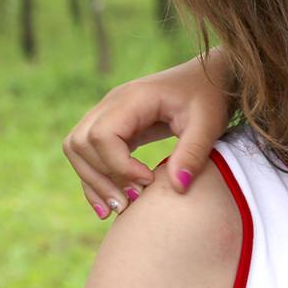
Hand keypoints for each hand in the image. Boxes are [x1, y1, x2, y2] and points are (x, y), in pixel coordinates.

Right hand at [63, 53, 230, 216]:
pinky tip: (112, 203)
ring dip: (93, 181)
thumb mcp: (209, 124)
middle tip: (130, 204)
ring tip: (121, 208)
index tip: (149, 181)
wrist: (210, 79)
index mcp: (133, 98)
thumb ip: (193, 153)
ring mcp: (108, 115)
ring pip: (77, 150)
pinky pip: (88, 153)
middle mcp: (111, 104)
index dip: (119, 165)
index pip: (102, 135)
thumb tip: (178, 188)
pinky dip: (95, 178)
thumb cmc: (210, 97)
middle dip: (100, 178)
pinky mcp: (113, 128)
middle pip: (80, 143)